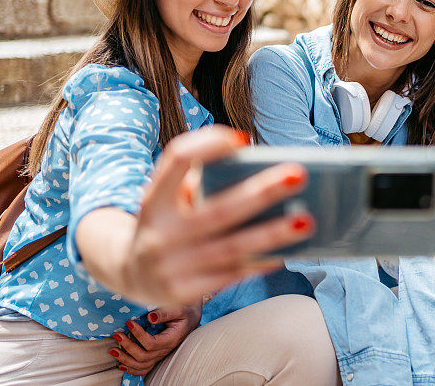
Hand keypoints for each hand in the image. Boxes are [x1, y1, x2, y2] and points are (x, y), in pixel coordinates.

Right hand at [77, 125, 314, 306]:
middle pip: (218, 210)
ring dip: (272, 234)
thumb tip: (265, 174)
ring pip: (231, 248)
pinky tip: (286, 251)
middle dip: (261, 192)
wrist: (128, 273)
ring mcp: (168, 266)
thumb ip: (203, 183)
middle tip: (298, 175)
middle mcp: (158, 232)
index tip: (242, 140)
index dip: (208, 146)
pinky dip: (260, 262)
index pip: (176, 160)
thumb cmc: (167, 222)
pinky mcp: (181, 292)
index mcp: (154, 198)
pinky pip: (231, 275)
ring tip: (306, 221)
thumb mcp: (169, 198)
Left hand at [109, 304, 201, 375]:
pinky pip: (144, 369)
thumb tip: (151, 317)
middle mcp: (165, 350)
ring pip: (142, 365)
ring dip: (125, 359)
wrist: (189, 319)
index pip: (151, 343)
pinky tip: (121, 364)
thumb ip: (167, 313)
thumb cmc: (184, 312)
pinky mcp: (156, 356)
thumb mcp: (179, 309)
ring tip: (113, 350)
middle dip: (128, 346)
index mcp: (171, 339)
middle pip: (144, 356)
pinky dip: (131, 369)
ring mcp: (160, 355)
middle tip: (117, 334)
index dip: (138, 335)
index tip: (129, 323)